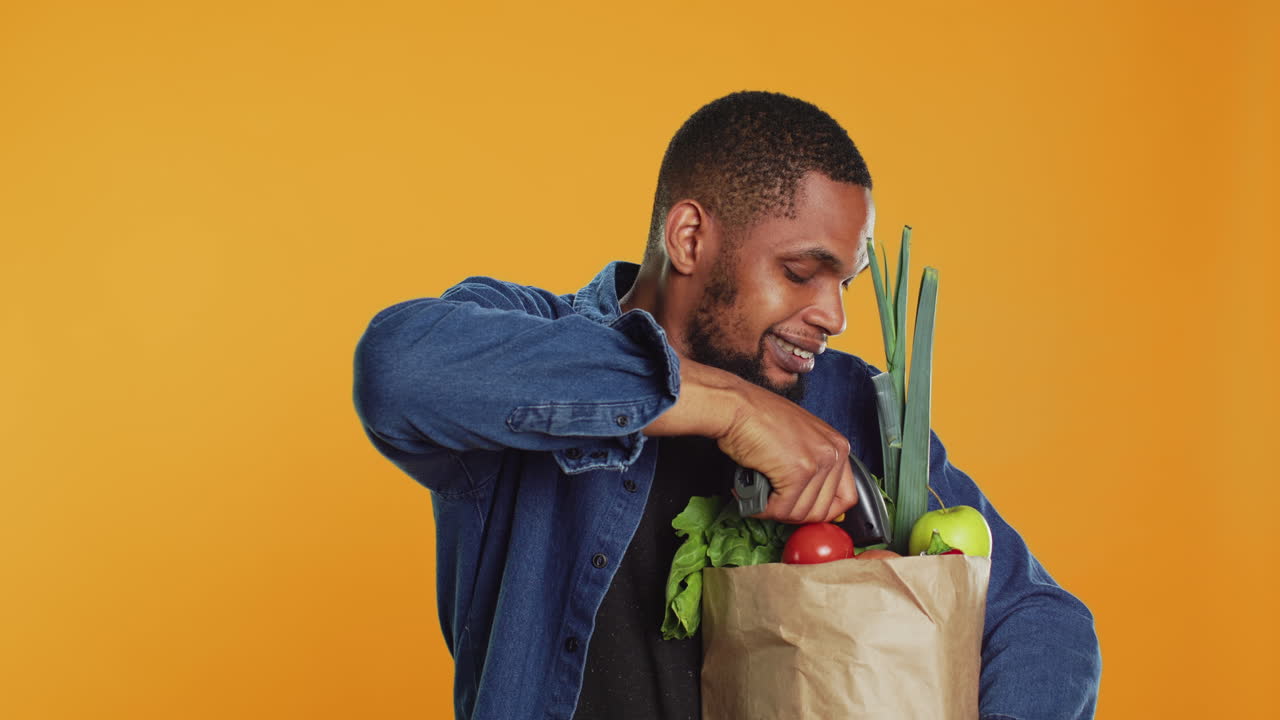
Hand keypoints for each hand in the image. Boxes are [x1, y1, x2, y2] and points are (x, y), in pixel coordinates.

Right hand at [645, 357, 856, 523]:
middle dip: (792, 512)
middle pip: (822, 510)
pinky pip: (781, 509)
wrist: (736, 406)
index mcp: (837, 445)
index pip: (845, 497)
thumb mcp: (798, 438)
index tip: (800, 508)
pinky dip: (762, 507)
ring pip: (800, 513)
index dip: (820, 510)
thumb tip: (808, 498)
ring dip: (774, 510)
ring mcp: (818, 462)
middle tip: (772, 501)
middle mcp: (834, 452)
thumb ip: (811, 464)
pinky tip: (750, 492)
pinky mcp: (798, 472)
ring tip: (758, 493)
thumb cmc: (758, 417)